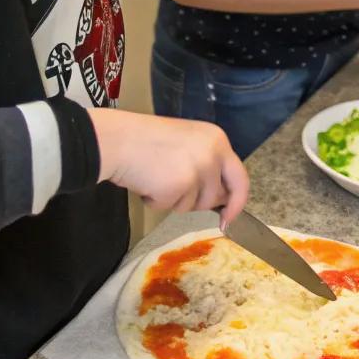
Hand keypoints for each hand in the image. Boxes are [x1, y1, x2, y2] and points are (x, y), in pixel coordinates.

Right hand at [90, 110, 248, 222]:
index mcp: (218, 140)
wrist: (118, 140)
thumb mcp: (188, 144)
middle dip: (197, 202)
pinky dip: (156, 201)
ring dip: (173, 200)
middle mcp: (213, 154)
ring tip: (156, 177)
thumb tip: (221, 198)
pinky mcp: (179, 185)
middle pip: (216, 197)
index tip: (228, 218)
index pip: (240, 178)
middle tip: (174, 187)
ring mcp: (197, 170)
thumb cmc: (147, 140)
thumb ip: (208, 165)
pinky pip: (170, 207)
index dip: (237, 202)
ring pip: (193, 206)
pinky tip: (146, 182)